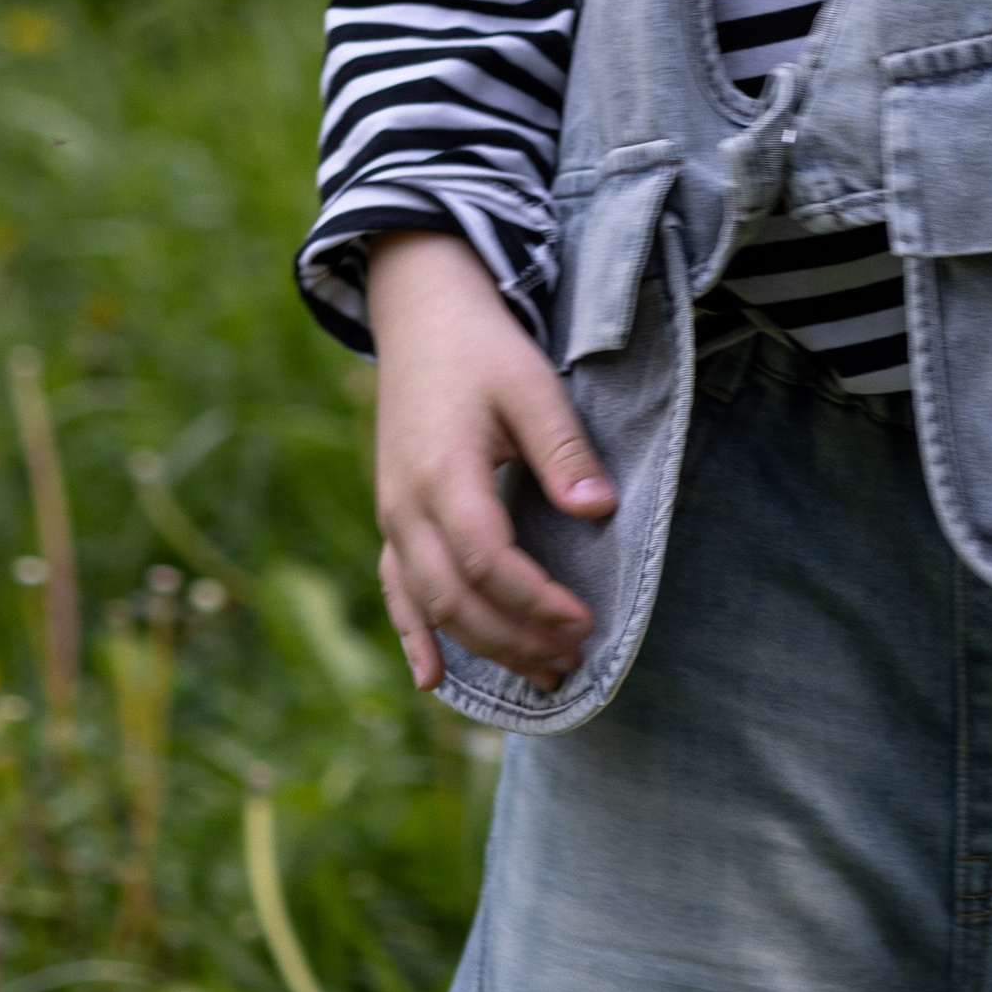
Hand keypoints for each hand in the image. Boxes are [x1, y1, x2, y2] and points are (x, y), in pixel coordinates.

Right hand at [364, 230, 614, 693]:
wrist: (422, 313)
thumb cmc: (481, 348)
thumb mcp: (530, 384)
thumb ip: (562, 448)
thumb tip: (600, 509)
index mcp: (444, 474)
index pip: (489, 562)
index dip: (537, 601)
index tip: (585, 620)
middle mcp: (407, 505)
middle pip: (456, 599)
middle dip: (515, 639)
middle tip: (573, 658)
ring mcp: (392, 514)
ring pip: (429, 604)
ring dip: (482, 647)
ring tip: (540, 675)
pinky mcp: (391, 514)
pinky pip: (396, 587)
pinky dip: (414, 635)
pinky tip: (431, 679)